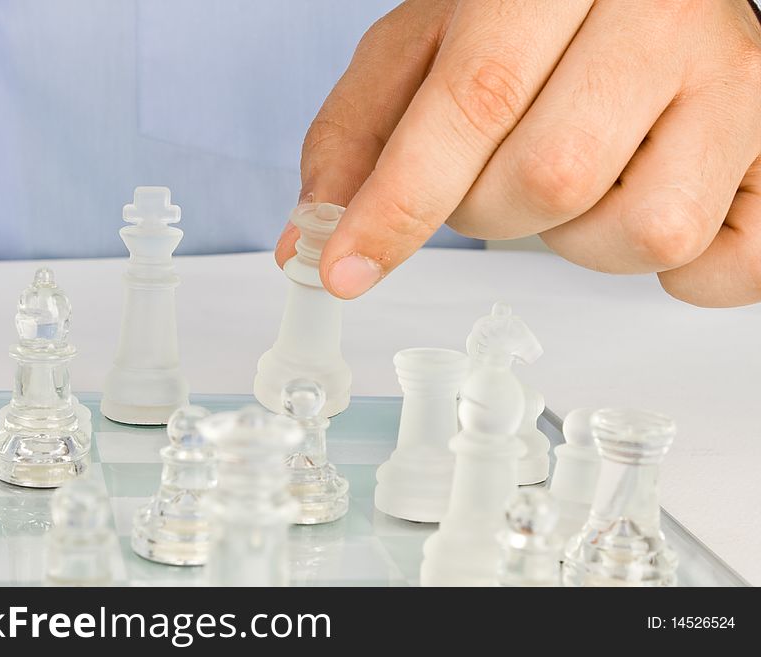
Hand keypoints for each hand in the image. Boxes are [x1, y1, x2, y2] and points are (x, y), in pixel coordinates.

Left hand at [274, 0, 760, 306]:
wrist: (639, 0)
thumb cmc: (524, 27)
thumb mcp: (420, 55)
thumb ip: (356, 140)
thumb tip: (307, 243)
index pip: (472, 101)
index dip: (399, 203)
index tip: (345, 271)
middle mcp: (664, 13)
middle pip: (548, 180)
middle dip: (491, 214)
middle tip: (495, 177)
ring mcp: (742, 82)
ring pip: (636, 232)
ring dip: (578, 240)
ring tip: (582, 178)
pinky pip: (721, 269)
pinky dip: (671, 270)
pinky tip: (648, 201)